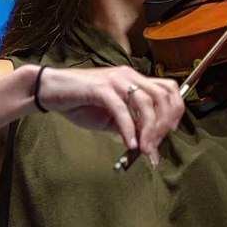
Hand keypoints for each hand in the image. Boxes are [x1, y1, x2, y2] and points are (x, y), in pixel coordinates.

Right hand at [34, 65, 182, 165]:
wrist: (51, 91)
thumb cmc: (81, 103)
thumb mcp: (112, 119)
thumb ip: (131, 127)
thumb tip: (149, 147)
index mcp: (135, 79)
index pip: (168, 88)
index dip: (174, 111)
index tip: (170, 132)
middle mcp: (129, 76)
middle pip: (163, 95)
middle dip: (165, 123)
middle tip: (155, 145)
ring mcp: (115, 80)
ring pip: (146, 102)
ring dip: (149, 129)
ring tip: (144, 149)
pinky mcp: (101, 88)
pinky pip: (121, 109)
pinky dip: (129, 129)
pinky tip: (130, 144)